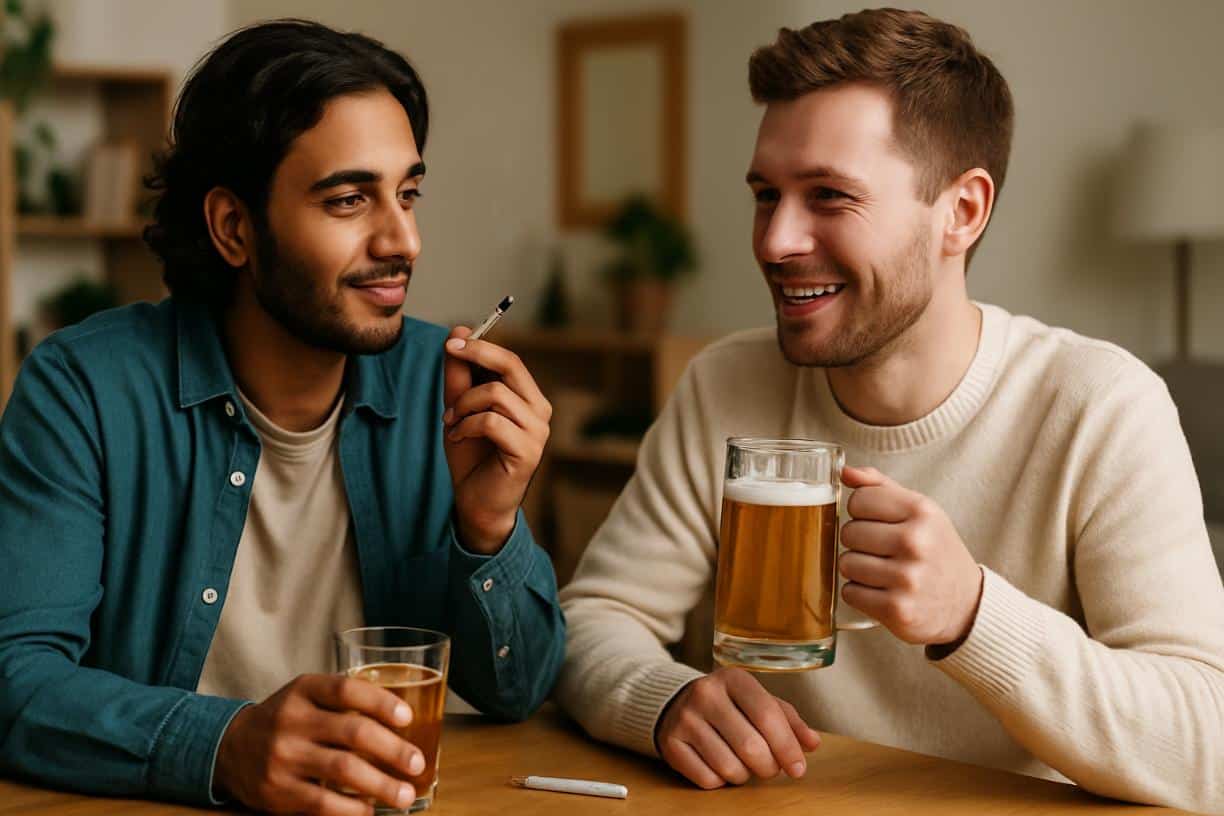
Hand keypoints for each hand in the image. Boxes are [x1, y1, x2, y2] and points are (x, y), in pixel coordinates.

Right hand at [214, 674, 425, 815]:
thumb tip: (403, 725)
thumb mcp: (308, 697)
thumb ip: (345, 703)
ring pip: (343, 770)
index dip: (381, 702)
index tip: (408, 717)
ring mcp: (283, 756)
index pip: (347, 690)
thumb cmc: (287, 719)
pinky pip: (323, 803)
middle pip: (353, 733)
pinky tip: (370, 810)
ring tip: (404, 795)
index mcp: (304, 690)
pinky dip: (353, 809)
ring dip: (382, 785)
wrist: (231, 747)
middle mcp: (291, 720)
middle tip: (418, 764)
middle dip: (393, 750)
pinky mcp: (277, 790)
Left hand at [442, 327, 550, 553]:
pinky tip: (456, 437)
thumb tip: (458, 332)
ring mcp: (538, 432)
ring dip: (463, 404)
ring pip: (496, 395)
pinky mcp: (528, 452)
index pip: (511, 360)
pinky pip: (492, 422)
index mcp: (528, 399)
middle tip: (451, 351)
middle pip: (513, 366)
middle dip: (478, 354)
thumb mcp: (459, 409)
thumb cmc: (471, 456)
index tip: (452, 340)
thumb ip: (460, 375)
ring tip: (451, 421)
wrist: (475, 503)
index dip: (482, 345)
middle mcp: (540, 412)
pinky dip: (466, 425)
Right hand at [656, 667, 820, 788]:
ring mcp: (685, 718)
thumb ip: (788, 719)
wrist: (676, 703)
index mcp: (733, 678)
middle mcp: (706, 694)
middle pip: (751, 746)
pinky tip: (720, 765)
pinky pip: (707, 779)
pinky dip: (721, 781)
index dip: (788, 747)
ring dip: (745, 775)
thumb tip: (812, 743)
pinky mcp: (670, 743)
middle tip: (770, 768)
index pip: (767, 715)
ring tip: (744, 764)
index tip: (798, 768)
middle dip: (769, 767)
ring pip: (729, 767)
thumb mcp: (758, 701)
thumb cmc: (730, 705)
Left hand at [840, 466, 983, 645]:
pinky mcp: (897, 610)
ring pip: (846, 564)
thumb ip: (880, 487)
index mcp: (921, 511)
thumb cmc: (935, 550)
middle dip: (858, 542)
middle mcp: (915, 542)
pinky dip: (860, 594)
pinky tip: (883, 592)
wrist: (967, 604)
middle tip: (881, 551)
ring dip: (858, 570)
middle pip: (849, 532)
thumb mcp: (920, 512)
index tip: (877, 522)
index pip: (859, 499)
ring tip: (883, 572)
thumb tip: (845, 471)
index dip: (861, 512)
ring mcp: (907, 578)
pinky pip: (850, 593)